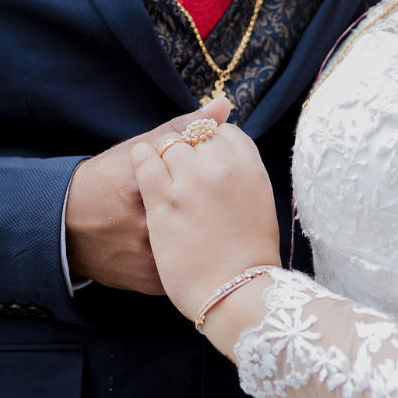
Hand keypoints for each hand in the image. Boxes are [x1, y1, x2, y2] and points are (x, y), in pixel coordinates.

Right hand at [65, 99, 232, 294]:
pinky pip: (188, 269)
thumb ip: (182, 128)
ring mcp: (150, 257)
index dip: (213, 173)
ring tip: (205, 219)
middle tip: (209, 198)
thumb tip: (223, 106)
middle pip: (204, 212)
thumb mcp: (137, 148)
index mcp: (146, 187)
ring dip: (205, 231)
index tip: (210, 171)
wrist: (66, 226)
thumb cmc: (104, 181)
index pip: (203, 177)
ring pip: (200, 243)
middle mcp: (147, 225)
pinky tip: (193, 242)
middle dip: (211, 205)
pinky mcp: (153, 281)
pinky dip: (193, 255)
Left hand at [130, 106, 280, 321]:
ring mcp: (192, 183)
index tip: (208, 163)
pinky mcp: (164, 201)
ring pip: (171, 146)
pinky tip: (141, 170)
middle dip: (190, 151)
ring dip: (165, 156)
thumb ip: (238, 154)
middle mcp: (223, 167)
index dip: (212, 146)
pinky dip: (141, 160)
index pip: (225, 133)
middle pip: (197, 137)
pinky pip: (145, 161)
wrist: (233, 294)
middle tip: (188, 178)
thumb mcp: (256, 201)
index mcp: (250, 165)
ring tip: (166, 180)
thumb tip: (222, 103)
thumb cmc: (250, 251)